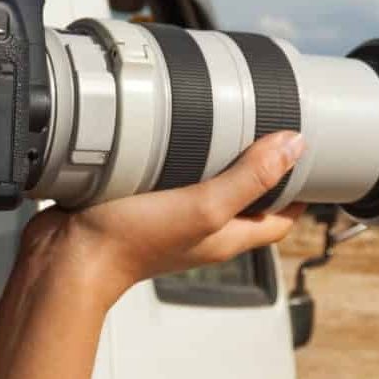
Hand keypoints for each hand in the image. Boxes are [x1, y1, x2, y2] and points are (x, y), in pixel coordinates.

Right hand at [36, 130, 306, 308]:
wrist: (66, 258)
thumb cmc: (130, 244)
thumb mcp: (203, 207)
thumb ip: (248, 179)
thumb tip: (293, 147)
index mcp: (227, 236)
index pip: (279, 219)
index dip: (300, 192)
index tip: (311, 159)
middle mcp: (202, 229)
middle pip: (246, 201)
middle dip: (261, 169)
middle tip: (270, 127)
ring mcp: (169, 218)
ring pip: (206, 187)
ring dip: (217, 158)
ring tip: (225, 120)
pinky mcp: (138, 204)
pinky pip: (168, 178)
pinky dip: (176, 156)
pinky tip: (168, 132)